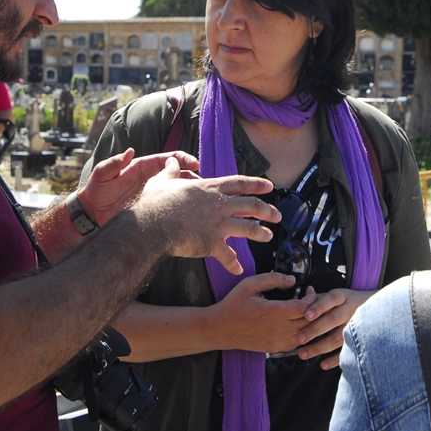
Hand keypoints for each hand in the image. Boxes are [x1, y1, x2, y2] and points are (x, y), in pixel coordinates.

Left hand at [78, 148, 199, 225]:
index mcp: (141, 167)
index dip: (182, 159)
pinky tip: (191, 211)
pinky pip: (169, 204)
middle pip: (176, 173)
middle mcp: (149, 178)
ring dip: (189, 190)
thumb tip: (130, 151)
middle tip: (206, 183)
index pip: (166, 159)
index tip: (195, 163)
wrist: (89, 215)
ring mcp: (151, 193)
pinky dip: (180, 205)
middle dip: (192, 175)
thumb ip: (114, 163)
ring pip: (175, 189)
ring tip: (204, 197)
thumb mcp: (102, 175)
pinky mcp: (150, 206)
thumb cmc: (95, 192)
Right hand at [135, 157, 279, 274]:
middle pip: (251, 205)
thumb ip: (171, 171)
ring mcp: (218, 225)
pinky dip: (233, 263)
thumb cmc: (156, 202)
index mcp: (210, 188)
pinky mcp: (212, 244)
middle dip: (267, 210)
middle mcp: (220, 205)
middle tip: (277, 215)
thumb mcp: (163, 180)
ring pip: (248, 228)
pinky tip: (238, 269)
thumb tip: (171, 161)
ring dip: (260, 233)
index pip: (240, 183)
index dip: (256, 184)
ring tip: (269, 236)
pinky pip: (228, 256)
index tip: (270, 186)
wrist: (153, 224)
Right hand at [208, 272, 315, 353]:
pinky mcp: (275, 349)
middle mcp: (279, 329)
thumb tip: (292, 279)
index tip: (309, 290)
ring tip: (307, 313)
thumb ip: (273, 279)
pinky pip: (297, 344)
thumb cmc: (234, 304)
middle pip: (309, 322)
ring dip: (310, 324)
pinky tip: (297, 325)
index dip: (311, 298)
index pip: (305, 307)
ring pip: (306, 335)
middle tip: (313, 300)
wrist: (220, 329)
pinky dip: (302, 335)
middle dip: (315, 310)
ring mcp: (278, 341)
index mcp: (274, 311)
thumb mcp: (250, 284)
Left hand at [296, 288, 374, 369]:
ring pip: (338, 337)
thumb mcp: (335, 296)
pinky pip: (348, 350)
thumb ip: (317, 298)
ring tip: (303, 354)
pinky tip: (323, 365)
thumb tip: (305, 293)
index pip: (330, 299)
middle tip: (299, 338)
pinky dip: (335, 359)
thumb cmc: (347, 303)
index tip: (306, 315)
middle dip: (315, 330)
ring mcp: (357, 326)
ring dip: (320, 347)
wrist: (378, 310)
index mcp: (343, 297)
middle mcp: (351, 309)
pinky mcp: (361, 340)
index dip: (318, 307)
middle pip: (333, 319)